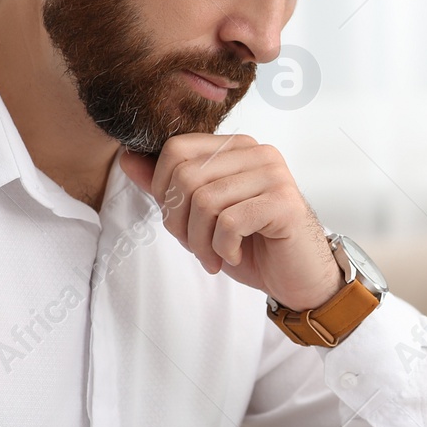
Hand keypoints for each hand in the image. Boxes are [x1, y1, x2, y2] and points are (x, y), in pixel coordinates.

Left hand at [119, 134, 341, 309]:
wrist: (298, 278)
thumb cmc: (254, 246)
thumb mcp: (201, 216)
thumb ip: (168, 186)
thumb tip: (128, 157)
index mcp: (236, 147)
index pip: (176, 149)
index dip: (163, 190)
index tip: (179, 222)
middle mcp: (257, 152)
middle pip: (186, 176)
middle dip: (179, 221)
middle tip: (196, 247)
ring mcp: (274, 175)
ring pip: (205, 201)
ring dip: (199, 241)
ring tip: (213, 256)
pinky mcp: (284, 203)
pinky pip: (229, 222)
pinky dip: (222, 247)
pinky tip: (233, 254)